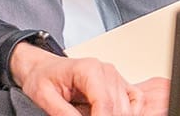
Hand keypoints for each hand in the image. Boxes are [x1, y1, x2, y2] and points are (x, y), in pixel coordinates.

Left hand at [9, 43, 148, 115]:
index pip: (104, 103)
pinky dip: (128, 112)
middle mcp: (106, 70)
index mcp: (88, 69)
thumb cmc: (43, 78)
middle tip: (83, 115)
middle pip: (118, 108)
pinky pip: (136, 101)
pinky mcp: (119, 84)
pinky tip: (111, 114)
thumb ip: (62, 113)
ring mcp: (115, 76)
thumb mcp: (44, 97)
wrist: (43, 68)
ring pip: (127, 109)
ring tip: (88, 112)